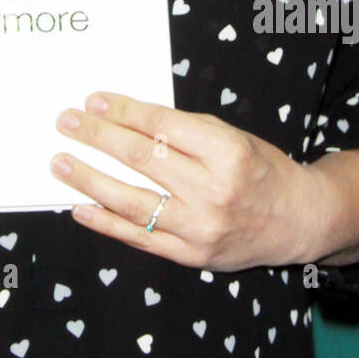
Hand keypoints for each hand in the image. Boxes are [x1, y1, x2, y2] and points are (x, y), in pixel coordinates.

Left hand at [50, 92, 315, 271]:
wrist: (297, 220)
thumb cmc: (260, 169)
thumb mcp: (231, 136)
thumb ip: (183, 130)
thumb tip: (125, 118)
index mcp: (227, 153)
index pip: (161, 127)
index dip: (123, 111)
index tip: (94, 101)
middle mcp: (213, 191)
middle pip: (142, 159)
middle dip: (98, 137)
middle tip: (67, 122)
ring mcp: (200, 228)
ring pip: (133, 201)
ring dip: (90, 180)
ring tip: (60, 163)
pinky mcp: (192, 255)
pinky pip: (140, 238)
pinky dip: (106, 223)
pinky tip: (80, 208)